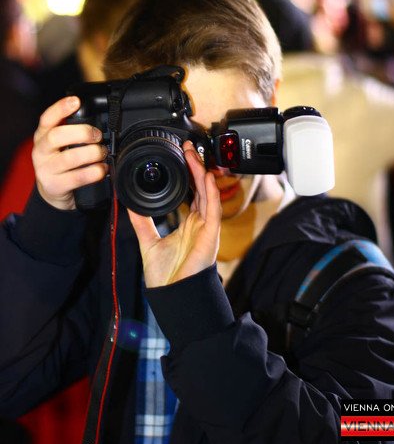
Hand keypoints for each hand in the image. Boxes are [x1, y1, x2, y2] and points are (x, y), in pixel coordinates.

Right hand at [32, 96, 108, 209]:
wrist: (53, 191)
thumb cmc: (62, 162)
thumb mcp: (62, 144)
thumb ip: (72, 131)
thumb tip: (98, 118)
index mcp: (42, 136)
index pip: (47, 118)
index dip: (60, 108)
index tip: (76, 101)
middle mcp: (41, 151)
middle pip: (57, 136)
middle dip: (82, 132)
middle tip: (98, 136)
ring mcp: (45, 169)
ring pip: (69, 158)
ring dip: (91, 153)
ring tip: (102, 153)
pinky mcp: (54, 186)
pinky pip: (76, 178)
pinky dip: (93, 172)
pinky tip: (101, 169)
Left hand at [128, 141, 221, 287]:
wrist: (173, 295)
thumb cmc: (166, 276)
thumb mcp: (148, 242)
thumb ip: (141, 222)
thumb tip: (130, 205)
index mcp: (188, 224)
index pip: (191, 193)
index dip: (188, 175)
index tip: (180, 157)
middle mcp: (199, 223)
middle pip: (201, 188)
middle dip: (195, 167)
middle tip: (187, 147)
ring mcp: (206, 227)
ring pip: (207, 193)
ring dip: (201, 172)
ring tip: (193, 154)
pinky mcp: (211, 233)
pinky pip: (213, 208)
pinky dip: (210, 191)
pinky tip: (206, 176)